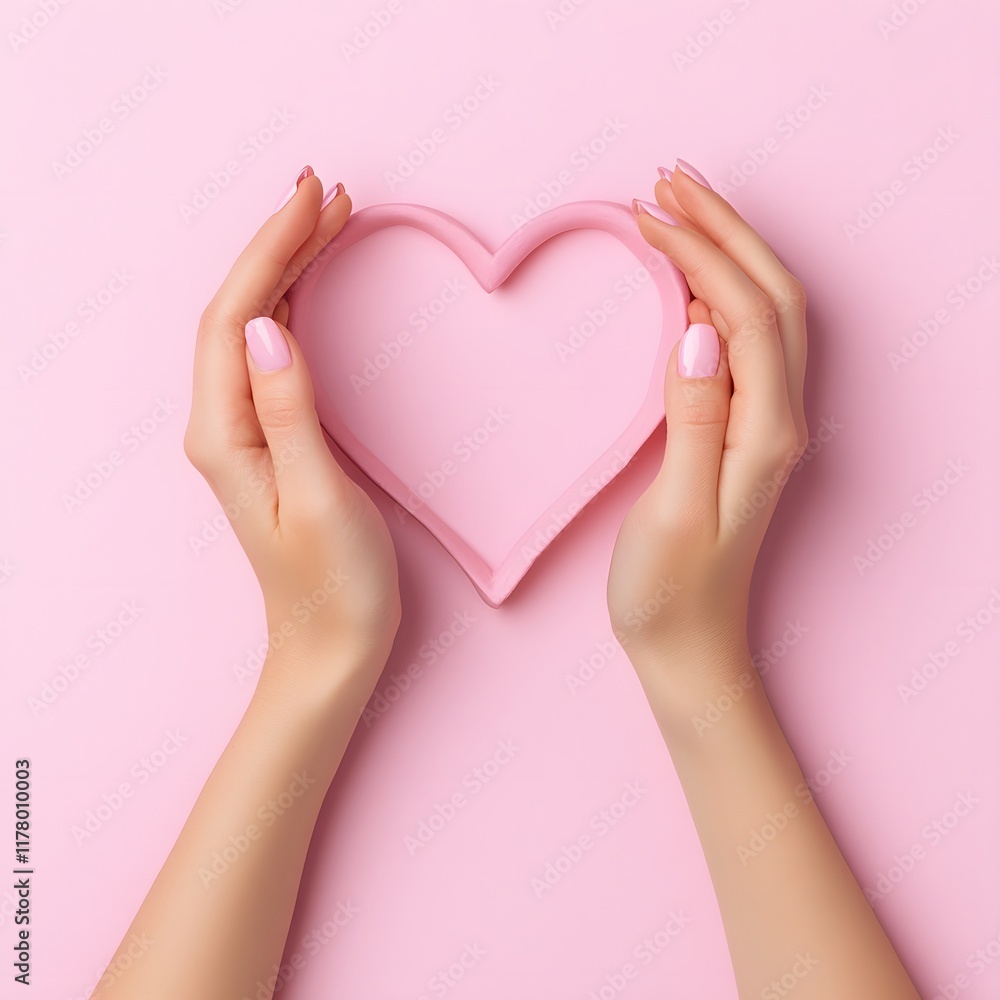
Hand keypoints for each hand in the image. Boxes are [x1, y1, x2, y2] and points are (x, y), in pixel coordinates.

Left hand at [183, 168, 400, 694]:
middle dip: (280, 244)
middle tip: (328, 191)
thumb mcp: (317, 498)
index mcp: (225, 434)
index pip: (237, 317)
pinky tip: (314, 286)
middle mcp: (224, 424)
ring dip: (289, 269)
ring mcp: (246, 431)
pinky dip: (297, 309)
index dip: (272, 251)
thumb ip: (290, 412)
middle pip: (241, 311)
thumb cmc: (333, 586)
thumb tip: (268, 326)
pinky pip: (275, 355)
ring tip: (329, 219)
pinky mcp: (273, 440)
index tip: (314, 199)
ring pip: (257, 327)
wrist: (331, 649)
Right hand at [607, 164, 807, 688]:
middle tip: (668, 181)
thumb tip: (693, 327)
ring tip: (676, 209)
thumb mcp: (676, 511)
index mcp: (765, 431)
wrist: (689, 647)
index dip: (701, 254)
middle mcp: (780, 417)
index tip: (648, 215)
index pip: (744, 312)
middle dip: (725, 228)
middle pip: (770, 295)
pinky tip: (683, 280)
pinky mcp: (741, 430)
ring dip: (726, 250)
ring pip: (762, 311)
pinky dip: (716, 290)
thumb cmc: (672, 592)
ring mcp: (765, 422)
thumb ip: (694, 419)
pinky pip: (740, 341)